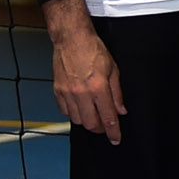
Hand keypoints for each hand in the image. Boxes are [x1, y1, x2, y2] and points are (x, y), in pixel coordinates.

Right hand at [44, 0, 125, 143]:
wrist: (71, 39)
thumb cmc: (93, 50)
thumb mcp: (113, 70)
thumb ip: (117, 93)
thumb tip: (120, 110)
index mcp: (98, 88)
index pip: (108, 118)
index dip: (113, 132)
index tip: (116, 139)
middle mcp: (81, 93)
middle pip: (90, 124)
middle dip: (100, 129)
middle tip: (106, 127)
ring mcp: (67, 93)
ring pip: (77, 120)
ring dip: (87, 121)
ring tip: (94, 115)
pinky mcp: (57, 91)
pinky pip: (65, 111)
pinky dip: (74, 114)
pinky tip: (81, 108)